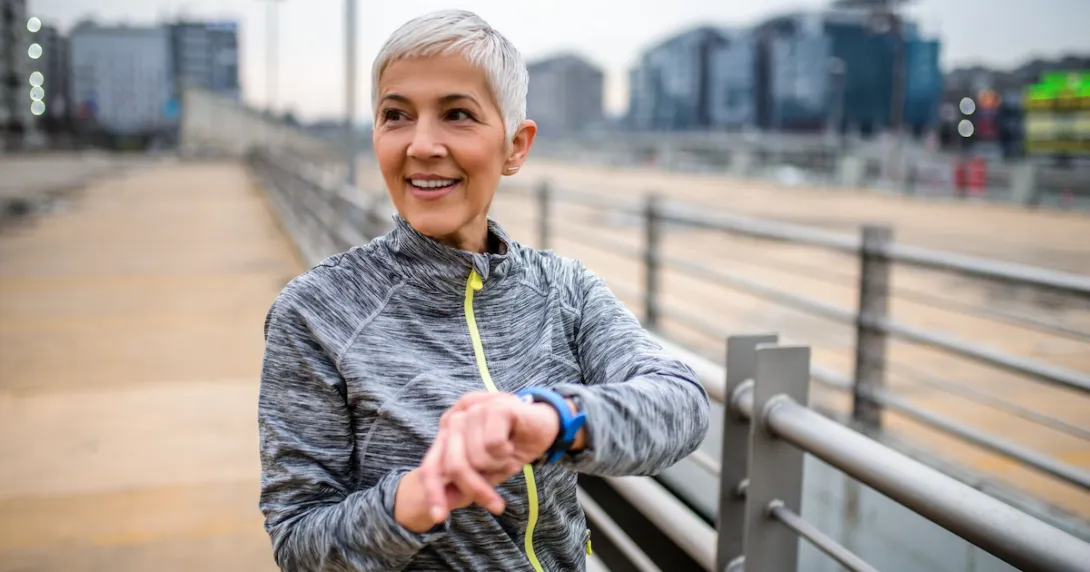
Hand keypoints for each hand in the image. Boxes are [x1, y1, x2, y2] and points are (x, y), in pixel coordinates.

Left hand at [418, 392, 560, 522]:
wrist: (546, 424)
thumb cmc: (513, 445)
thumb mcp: (487, 470)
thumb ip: (466, 483)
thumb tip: (442, 508)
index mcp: (448, 431)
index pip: (431, 466)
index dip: (433, 493)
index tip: (440, 517)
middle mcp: (456, 417)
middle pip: (454, 466)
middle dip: (476, 489)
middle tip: (496, 504)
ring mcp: (475, 409)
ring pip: (476, 458)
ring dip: (497, 465)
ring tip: (507, 454)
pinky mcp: (495, 407)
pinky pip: (494, 444)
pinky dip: (506, 452)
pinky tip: (512, 442)